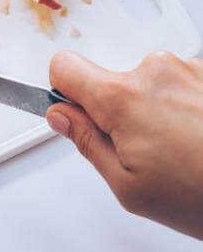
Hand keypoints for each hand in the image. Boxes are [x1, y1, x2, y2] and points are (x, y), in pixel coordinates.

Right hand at [47, 51, 202, 239]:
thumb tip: (61, 117)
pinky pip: (172, 83)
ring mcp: (186, 68)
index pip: (64, 66)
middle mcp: (155, 71)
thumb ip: (86, 142)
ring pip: (141, 83)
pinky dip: (175, 106)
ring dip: (147, 110)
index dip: (61, 90)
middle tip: (136, 149)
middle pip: (106, 80)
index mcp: (124, 98)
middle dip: (110, 111)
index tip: (70, 110)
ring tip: (174, 148)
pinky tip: (194, 138)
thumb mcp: (128, 185)